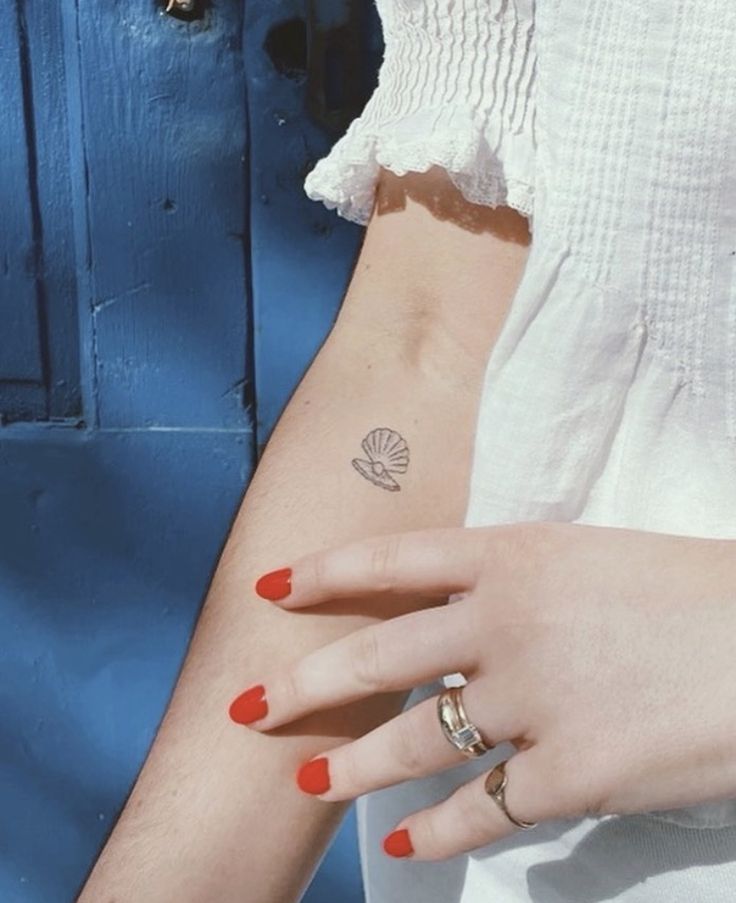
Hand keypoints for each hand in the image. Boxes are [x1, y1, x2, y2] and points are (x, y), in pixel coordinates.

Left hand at [229, 523, 735, 860]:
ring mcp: (532, 700)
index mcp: (513, 553)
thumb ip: (510, 581)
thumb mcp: (585, 559)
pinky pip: (479, 810)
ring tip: (309, 779)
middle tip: (250, 703)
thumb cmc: (685, 591)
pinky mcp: (568, 775)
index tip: (271, 588)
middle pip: (376, 654)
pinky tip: (406, 846)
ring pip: (411, 740)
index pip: (391, 559)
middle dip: (304, 682)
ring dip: (352, 766)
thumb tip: (448, 613)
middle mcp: (505, 622)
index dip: (323, 574)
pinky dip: (436, 834)